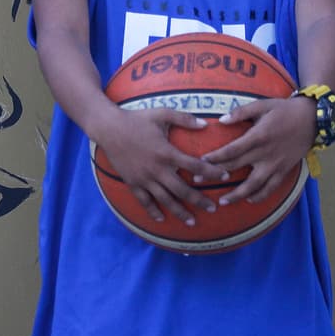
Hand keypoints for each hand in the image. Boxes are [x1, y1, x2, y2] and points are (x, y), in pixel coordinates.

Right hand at [93, 106, 229, 224]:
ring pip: (165, 200)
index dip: (212, 172)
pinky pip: (145, 201)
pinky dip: (153, 211)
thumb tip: (205, 124)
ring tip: (192, 222)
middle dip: (199, 200)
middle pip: (183, 190)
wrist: (109, 128)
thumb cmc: (136, 119)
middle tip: (213, 208)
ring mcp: (144, 178)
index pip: (195, 166)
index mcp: (167, 152)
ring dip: (180, 212)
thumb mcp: (161, 114)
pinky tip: (162, 219)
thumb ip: (184, 119)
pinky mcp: (133, 182)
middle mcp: (157, 169)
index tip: (225, 176)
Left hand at [204, 96, 315, 204]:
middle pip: (237, 167)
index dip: (216, 157)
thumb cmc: (284, 109)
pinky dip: (260, 196)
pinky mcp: (285, 170)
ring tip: (222, 201)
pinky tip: (248, 200)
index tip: (201, 161)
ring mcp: (276, 164)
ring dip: (237, 194)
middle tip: (197, 181)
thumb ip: (241, 112)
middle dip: (216, 175)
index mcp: (258, 136)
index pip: (232, 150)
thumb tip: (221, 120)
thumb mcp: (262, 105)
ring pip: (254, 185)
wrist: (312, 119)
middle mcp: (266, 153)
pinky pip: (271, 188)